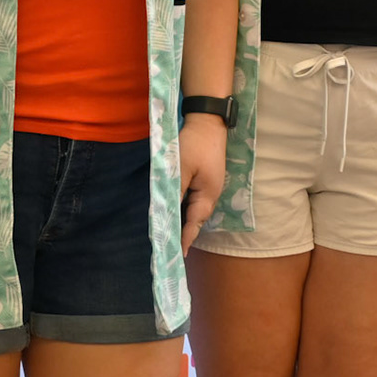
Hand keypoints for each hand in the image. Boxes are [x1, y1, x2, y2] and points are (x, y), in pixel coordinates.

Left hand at [178, 113, 227, 250]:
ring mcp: (209, 187)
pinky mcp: (204, 179)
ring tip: (168, 232)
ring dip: (182, 219)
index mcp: (208, 196)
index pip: (194, 224)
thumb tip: (166, 212)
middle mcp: (210, 195)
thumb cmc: (195, 144)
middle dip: (182, 233)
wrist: (208, 121)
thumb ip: (174, 191)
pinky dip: (183, 206)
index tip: (176, 256)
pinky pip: (193, 199)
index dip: (185, 240)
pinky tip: (173, 208)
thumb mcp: (180, 168)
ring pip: (193, 209)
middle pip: (195, 219)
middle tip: (167, 246)